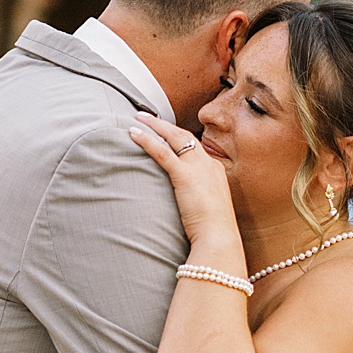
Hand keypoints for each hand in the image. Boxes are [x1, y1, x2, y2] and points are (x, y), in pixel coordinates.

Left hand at [128, 113, 238, 247]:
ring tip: (138, 117)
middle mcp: (208, 164)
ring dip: (155, 125)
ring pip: (174, 137)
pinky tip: (133, 133)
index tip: (166, 133)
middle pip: (185, 135)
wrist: (219, 237)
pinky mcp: (184, 175)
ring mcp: (198, 167)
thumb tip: (189, 204)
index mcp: (216, 171)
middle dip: (165, 124)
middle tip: (147, 116)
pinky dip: (147, 140)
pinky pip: (162, 152)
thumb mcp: (210, 209)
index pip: (196, 147)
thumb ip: (200, 200)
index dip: (179, 138)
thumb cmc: (214, 230)